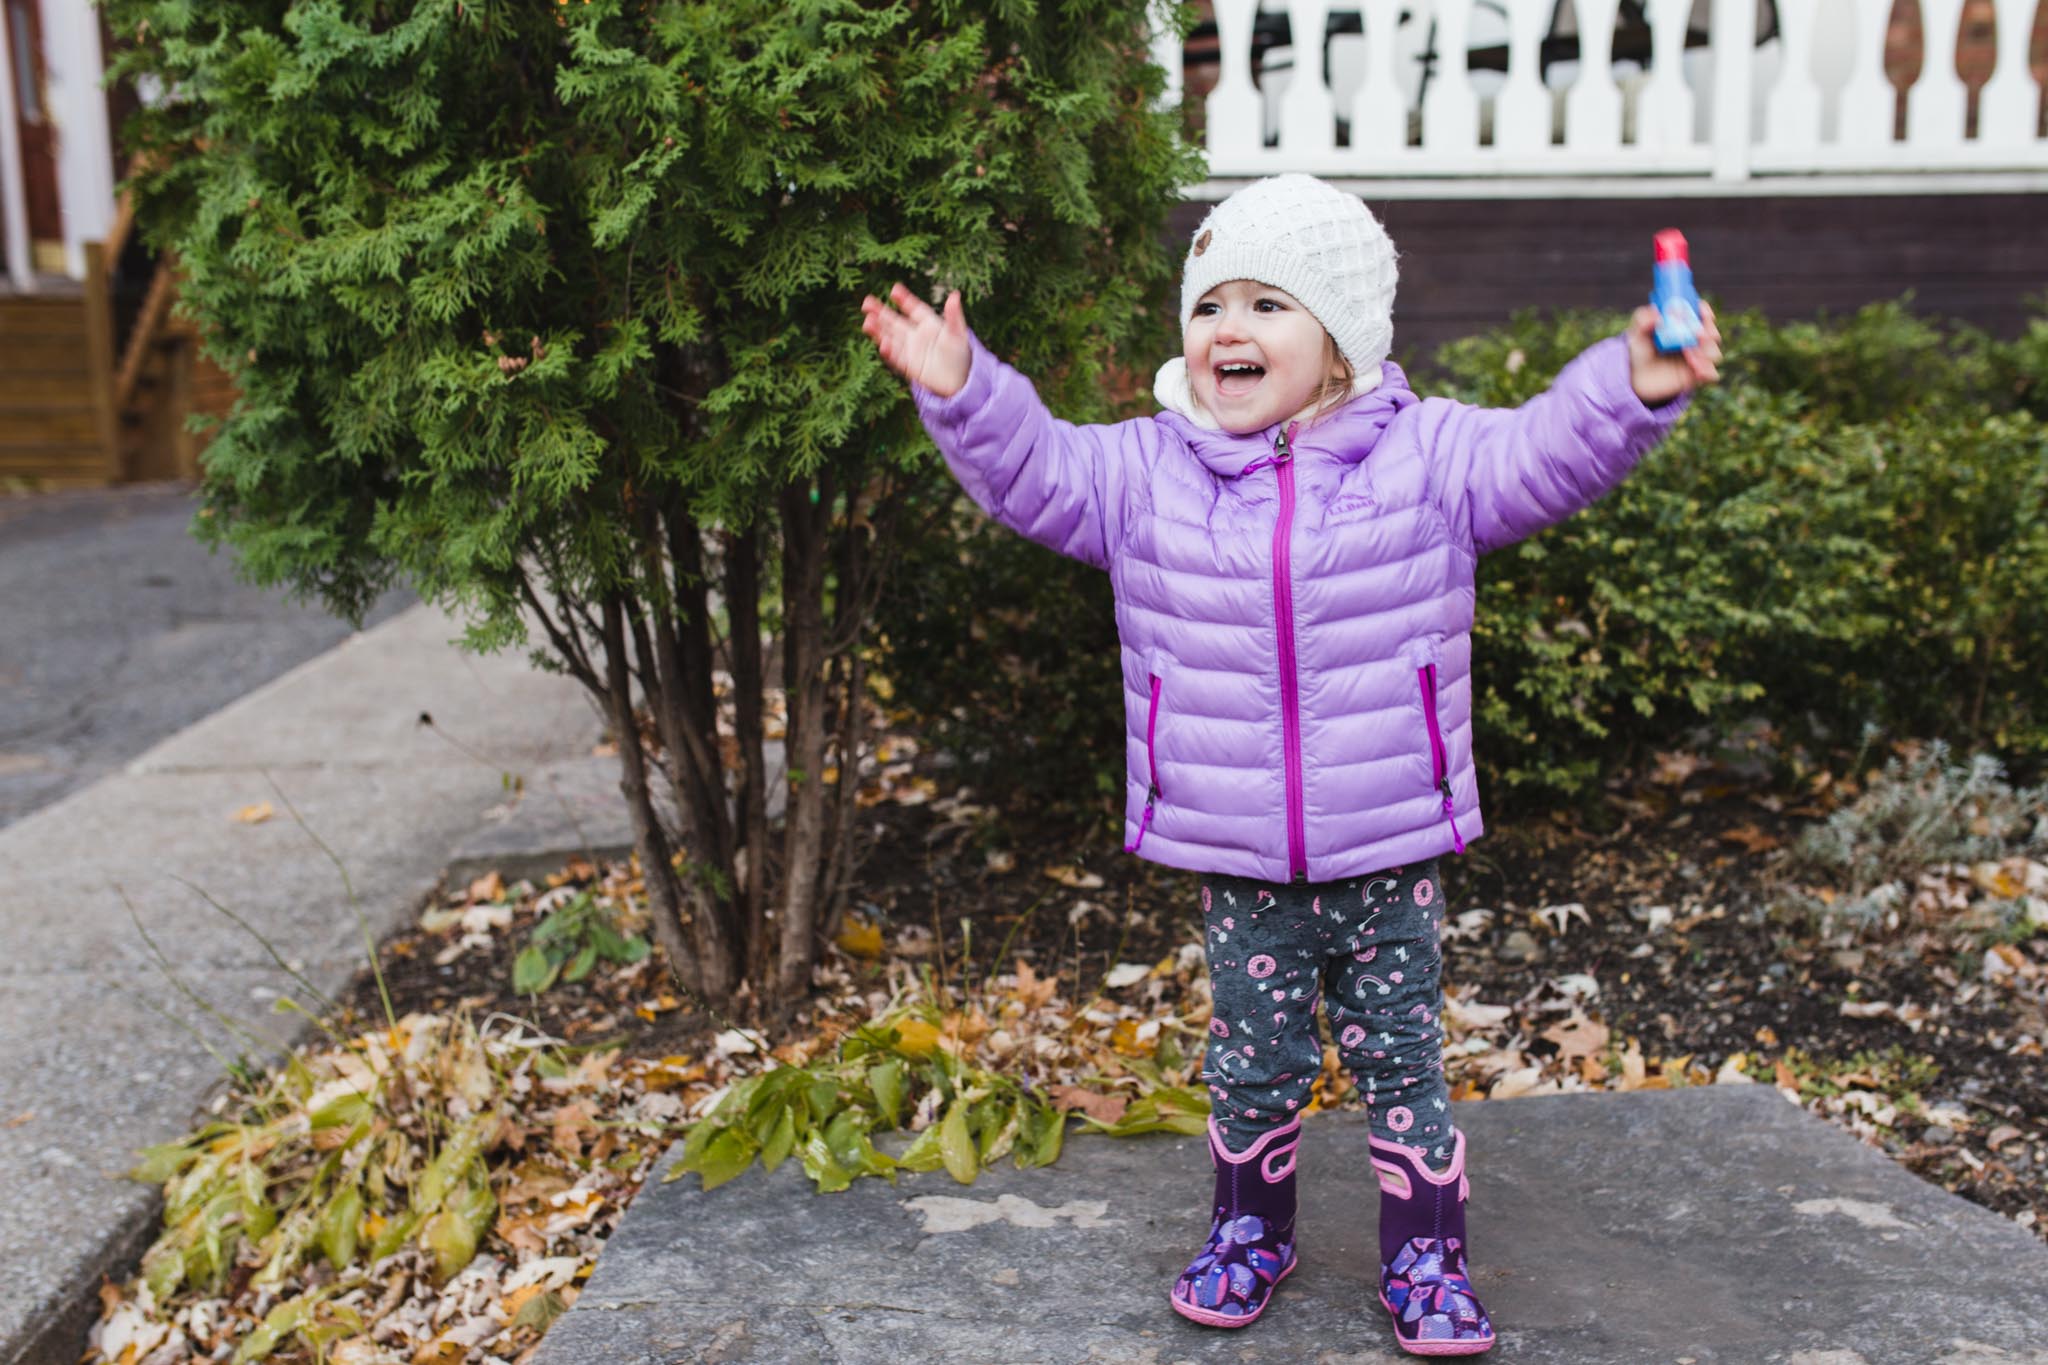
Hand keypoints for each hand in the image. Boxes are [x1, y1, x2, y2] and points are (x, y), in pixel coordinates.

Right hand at [860, 283, 971, 397]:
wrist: (960, 381)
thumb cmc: (960, 354)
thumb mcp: (958, 333)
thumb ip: (954, 315)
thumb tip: (955, 295)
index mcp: (928, 323)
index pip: (913, 308)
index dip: (904, 299)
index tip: (895, 290)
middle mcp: (915, 334)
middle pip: (894, 321)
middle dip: (880, 312)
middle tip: (866, 302)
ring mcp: (910, 350)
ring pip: (891, 337)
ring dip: (879, 330)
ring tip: (867, 322)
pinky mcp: (909, 366)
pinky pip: (897, 357)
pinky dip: (889, 351)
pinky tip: (882, 344)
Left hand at [1627, 300, 1721, 405]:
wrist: (1636, 376)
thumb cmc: (1639, 349)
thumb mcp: (1636, 332)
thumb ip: (1642, 319)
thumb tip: (1656, 314)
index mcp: (1684, 323)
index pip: (1701, 313)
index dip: (1705, 311)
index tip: (1703, 314)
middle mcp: (1695, 338)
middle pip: (1712, 332)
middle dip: (1710, 332)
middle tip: (1699, 336)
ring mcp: (1698, 356)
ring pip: (1713, 353)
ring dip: (1706, 353)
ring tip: (1689, 355)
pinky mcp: (1697, 374)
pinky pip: (1710, 373)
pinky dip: (1708, 371)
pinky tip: (1697, 371)